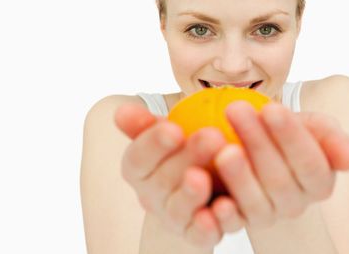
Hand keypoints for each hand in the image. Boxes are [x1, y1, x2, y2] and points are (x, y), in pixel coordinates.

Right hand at [114, 103, 229, 247]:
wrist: (211, 179)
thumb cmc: (186, 149)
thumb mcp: (169, 131)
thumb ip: (146, 123)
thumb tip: (122, 111)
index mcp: (139, 169)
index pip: (138, 158)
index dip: (153, 144)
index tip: (173, 129)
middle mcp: (152, 197)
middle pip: (162, 181)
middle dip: (187, 159)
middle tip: (212, 137)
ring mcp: (175, 218)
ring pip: (178, 210)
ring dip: (192, 194)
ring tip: (206, 178)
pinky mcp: (199, 236)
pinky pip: (202, 236)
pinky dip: (212, 224)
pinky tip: (226, 206)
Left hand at [210, 101, 348, 227]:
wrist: (256, 146)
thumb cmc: (284, 133)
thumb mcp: (311, 127)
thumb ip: (330, 137)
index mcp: (319, 182)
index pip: (310, 163)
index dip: (290, 136)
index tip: (271, 108)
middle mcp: (295, 203)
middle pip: (279, 179)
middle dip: (257, 142)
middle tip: (236, 110)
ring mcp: (267, 215)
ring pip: (256, 202)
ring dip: (239, 176)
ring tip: (222, 150)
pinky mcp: (239, 222)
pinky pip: (233, 224)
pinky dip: (225, 216)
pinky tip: (217, 201)